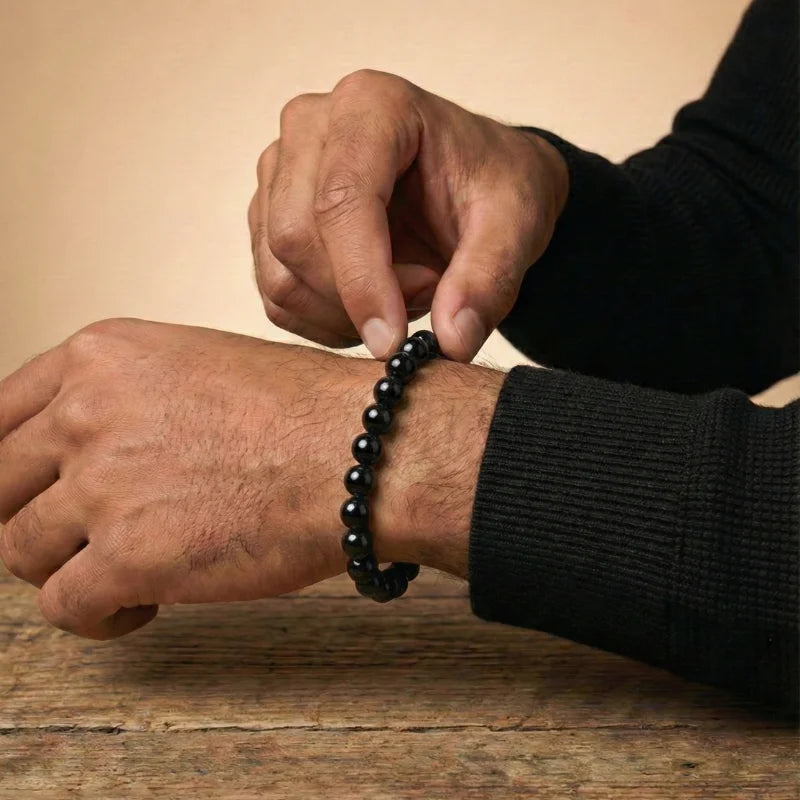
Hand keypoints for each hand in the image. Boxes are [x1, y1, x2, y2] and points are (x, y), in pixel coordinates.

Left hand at [0, 319, 500, 638]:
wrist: (359, 451)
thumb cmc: (306, 412)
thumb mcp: (202, 365)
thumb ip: (132, 398)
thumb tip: (95, 448)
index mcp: (103, 356)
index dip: (10, 466)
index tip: (26, 492)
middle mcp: (87, 412)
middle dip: (35, 519)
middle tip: (79, 536)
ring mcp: (101, 484)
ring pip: (21, 550)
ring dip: (68, 568)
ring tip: (125, 572)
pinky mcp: (126, 556)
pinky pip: (64, 606)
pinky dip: (99, 616)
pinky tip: (142, 603)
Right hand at [248, 69, 568, 361]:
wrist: (477, 184)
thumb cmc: (494, 187)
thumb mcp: (517, 225)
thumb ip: (489, 279)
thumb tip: (451, 343)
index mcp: (372, 106)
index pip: (341, 200)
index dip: (361, 280)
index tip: (393, 342)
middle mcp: (311, 127)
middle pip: (296, 238)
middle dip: (358, 295)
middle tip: (429, 293)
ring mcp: (280, 171)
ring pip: (279, 273)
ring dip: (343, 312)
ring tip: (408, 290)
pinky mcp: (269, 215)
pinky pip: (276, 294)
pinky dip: (325, 320)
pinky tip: (373, 303)